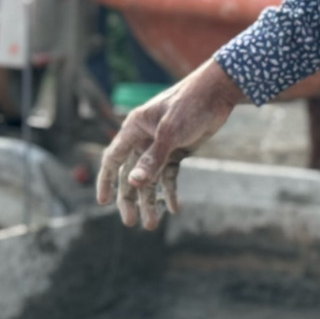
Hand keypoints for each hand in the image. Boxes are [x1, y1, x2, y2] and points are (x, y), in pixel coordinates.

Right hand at [97, 60, 245, 229]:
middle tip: (130, 222)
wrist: (217, 93)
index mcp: (134, 128)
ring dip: (150, 200)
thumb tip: (134, 183)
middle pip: (130, 174)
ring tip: (151, 225)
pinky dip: (169, 191)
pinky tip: (173, 208)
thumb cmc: (189, 105)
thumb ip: (152, 158)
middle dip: (130, 199)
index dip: (106, 180)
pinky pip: (168, 175)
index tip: (102, 202)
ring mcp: (161, 145)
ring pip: (150, 178)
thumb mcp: (170, 132)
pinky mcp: (177, 150)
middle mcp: (144, 138)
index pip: (113, 158)